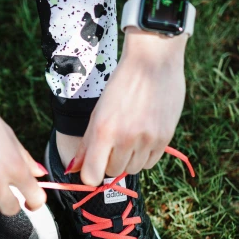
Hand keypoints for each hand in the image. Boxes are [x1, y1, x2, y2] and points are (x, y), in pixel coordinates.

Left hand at [72, 31, 186, 184]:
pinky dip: (144, 156)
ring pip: (132, 169)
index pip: (91, 175)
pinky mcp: (165, 138)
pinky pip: (150, 163)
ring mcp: (147, 139)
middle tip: (114, 141)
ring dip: (128, 159)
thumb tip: (73, 169)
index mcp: (104, 130)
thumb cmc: (121, 85)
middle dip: (110, 161)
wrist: (153, 62)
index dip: (90, 174)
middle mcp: (125, 138)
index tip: (93, 166)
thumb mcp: (98, 112)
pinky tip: (143, 136)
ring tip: (130, 136)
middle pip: (112, 172)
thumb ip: (87, 143)